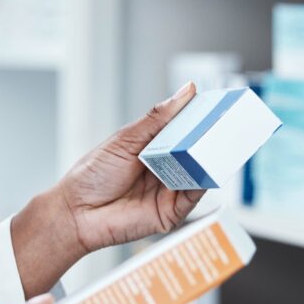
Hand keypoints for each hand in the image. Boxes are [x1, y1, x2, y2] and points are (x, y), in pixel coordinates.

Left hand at [59, 81, 205, 250]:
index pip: (184, 129)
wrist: (76, 212)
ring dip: (209, 158)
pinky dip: (203, 182)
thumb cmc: (93, 175)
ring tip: (218, 142)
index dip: (200, 118)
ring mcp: (169, 190)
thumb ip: (158, 118)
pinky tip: (205, 169)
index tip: (217, 104)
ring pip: (198, 172)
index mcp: (153, 147)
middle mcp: (165, 168)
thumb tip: (186, 91)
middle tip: (226, 122)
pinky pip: (193, 196)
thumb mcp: (126, 139)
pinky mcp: (172, 212)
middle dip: (209, 137)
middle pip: (195, 151)